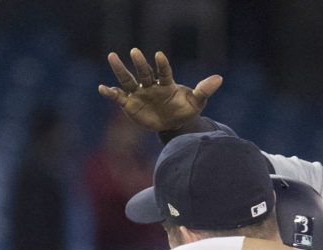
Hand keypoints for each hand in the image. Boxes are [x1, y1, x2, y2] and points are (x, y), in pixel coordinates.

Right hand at [98, 48, 222, 131]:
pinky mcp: (130, 104)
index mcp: (166, 83)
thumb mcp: (196, 102)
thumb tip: (219, 78)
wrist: (174, 124)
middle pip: (144, 72)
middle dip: (140, 63)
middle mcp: (151, 85)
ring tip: (112, 56)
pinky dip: (110, 92)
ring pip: (128, 80)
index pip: (164, 72)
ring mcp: (139, 93)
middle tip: (135, 51)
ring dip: (120, 69)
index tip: (159, 55)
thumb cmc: (185, 109)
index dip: (162, 65)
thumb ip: (204, 90)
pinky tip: (102, 88)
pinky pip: (119, 97)